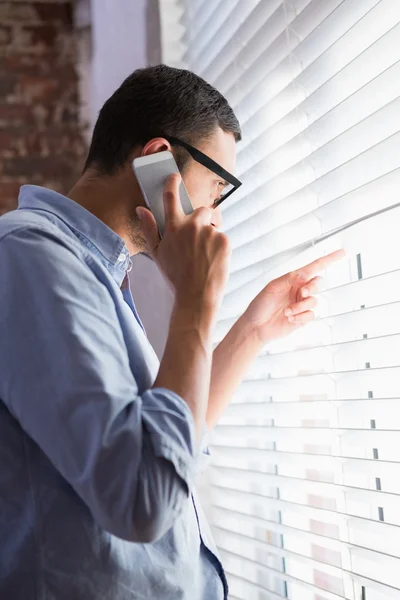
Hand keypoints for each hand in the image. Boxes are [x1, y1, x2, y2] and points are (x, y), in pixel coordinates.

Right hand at [136, 173, 230, 315]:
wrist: (197, 296)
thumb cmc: (175, 276)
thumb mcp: (157, 253)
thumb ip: (149, 228)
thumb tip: (140, 209)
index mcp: (173, 227)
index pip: (171, 196)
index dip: (172, 183)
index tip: (174, 176)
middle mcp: (192, 226)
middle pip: (201, 210)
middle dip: (201, 219)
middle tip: (198, 239)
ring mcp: (209, 232)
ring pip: (213, 227)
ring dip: (209, 237)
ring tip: (203, 257)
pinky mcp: (224, 240)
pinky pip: (222, 237)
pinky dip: (219, 247)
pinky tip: (212, 260)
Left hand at [243, 250, 345, 342]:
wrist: (255, 326)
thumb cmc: (261, 304)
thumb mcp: (273, 287)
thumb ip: (290, 279)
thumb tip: (306, 273)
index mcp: (293, 279)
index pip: (314, 267)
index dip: (329, 259)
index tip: (342, 252)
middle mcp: (300, 290)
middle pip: (318, 282)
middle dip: (313, 287)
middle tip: (303, 293)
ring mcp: (302, 304)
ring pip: (314, 301)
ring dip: (300, 307)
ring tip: (286, 312)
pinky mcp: (303, 318)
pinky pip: (311, 315)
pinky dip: (301, 317)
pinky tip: (289, 319)